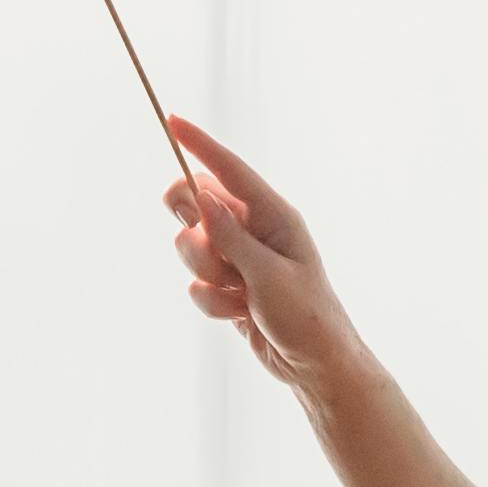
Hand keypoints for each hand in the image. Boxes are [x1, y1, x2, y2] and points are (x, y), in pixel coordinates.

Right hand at [157, 111, 366, 397]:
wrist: (315, 366)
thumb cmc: (305, 315)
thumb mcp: (267, 274)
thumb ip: (230, 236)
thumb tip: (201, 195)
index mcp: (274, 216)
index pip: (229, 171)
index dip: (199, 145)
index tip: (171, 120)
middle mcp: (254, 231)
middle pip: (197, 205)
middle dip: (193, 226)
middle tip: (208, 247)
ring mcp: (239, 259)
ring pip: (192, 247)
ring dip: (205, 273)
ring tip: (237, 293)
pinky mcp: (229, 287)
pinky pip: (197, 284)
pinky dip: (212, 302)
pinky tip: (238, 314)